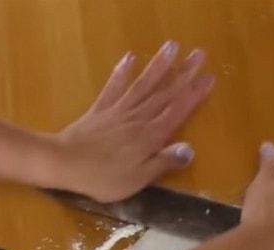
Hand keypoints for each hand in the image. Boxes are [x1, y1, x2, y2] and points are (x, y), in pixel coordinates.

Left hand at [54, 41, 214, 201]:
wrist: (63, 164)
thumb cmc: (103, 178)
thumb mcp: (138, 178)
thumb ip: (163, 162)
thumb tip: (190, 149)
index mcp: (150, 137)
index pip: (177, 112)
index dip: (194, 95)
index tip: (210, 78)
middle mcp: (138, 118)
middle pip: (165, 93)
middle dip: (184, 74)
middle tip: (200, 55)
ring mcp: (119, 111)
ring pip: (143, 85)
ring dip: (159, 65)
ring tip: (172, 46)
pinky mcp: (101, 109)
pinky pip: (114, 87)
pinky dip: (122, 72)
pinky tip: (130, 58)